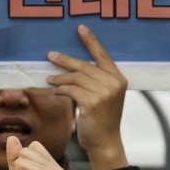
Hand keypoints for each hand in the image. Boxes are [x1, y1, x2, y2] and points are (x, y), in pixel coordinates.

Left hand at [46, 25, 128, 169]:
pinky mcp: (92, 102)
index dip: (91, 41)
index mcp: (119, 79)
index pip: (103, 55)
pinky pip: (70, 90)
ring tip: (50, 80)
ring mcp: (104, 93)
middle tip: (51, 56)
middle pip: (84, 66)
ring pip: (75, 78)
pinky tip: (56, 91)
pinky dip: (61, 90)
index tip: (80, 28)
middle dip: (65, 60)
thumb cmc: (102, 119)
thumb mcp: (105, 96)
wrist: (105, 141)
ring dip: (60, 79)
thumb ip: (96, 80)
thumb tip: (71, 67)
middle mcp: (114, 83)